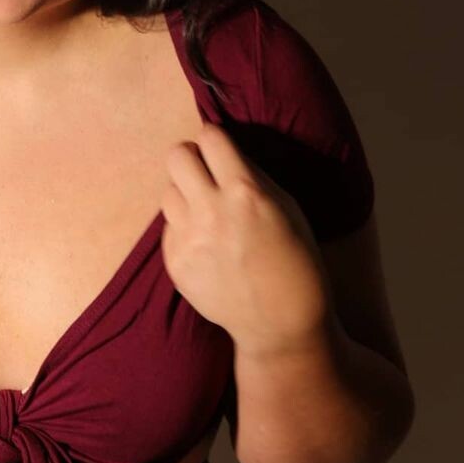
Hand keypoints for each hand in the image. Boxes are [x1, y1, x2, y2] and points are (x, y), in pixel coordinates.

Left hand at [159, 120, 332, 354]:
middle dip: (191, 158)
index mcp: (246, 193)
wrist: (279, 324)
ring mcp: (187, 238)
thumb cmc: (296, 262)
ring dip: (185, 194)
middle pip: (176, 156)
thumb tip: (226, 152)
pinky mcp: (173, 262)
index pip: (210, 137)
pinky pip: (168, 227)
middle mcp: (211, 211)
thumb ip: (254, 177)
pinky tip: (206, 244)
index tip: (220, 150)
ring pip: (167, 191)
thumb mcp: (288, 209)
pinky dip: (183, 228)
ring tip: (207, 212)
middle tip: (205, 173)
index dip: (215, 140)